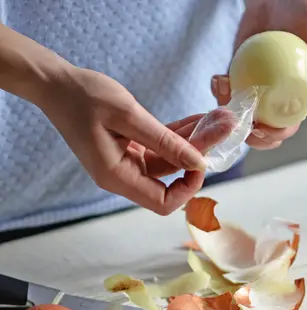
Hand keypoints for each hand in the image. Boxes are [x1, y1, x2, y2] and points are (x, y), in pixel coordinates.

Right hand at [39, 66, 235, 214]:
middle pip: (171, 179)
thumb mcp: (128, 116)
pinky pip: (161, 148)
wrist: (55, 83)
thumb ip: (165, 141)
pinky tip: (199, 119)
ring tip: (217, 119)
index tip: (203, 161)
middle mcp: (123, 175)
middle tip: (223, 128)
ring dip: (193, 141)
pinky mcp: (129, 149)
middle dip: (198, 156)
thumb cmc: (84, 97)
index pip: (163, 202)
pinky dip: (178, 135)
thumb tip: (199, 163)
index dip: (188, 188)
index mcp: (117, 176)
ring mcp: (126, 162)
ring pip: (170, 161)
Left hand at [211, 0, 306, 149]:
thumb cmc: (303, 10)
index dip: (276, 135)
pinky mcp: (237, 79)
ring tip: (225, 90)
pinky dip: (219, 91)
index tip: (263, 129)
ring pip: (240, 115)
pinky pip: (226, 93)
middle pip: (262, 130)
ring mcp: (255, 91)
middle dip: (248, 135)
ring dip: (228, 113)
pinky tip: (218, 80)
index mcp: (299, 98)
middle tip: (238, 121)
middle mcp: (276, 100)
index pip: (288, 125)